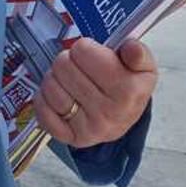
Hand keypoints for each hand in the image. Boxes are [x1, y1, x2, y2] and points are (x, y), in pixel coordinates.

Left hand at [33, 38, 155, 148]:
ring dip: (55, 78)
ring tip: (68, 81)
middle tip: (79, 68)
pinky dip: (44, 99)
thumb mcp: (143, 66)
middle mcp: (110, 113)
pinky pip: (42, 110)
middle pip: (63, 65)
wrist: (124, 117)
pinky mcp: (72, 138)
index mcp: (129, 91)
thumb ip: (139, 53)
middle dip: (69, 61)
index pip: (83, 51)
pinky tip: (59, 96)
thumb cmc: (129, 86)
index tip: (93, 55)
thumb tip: (131, 48)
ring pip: (50, 86)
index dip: (85, 48)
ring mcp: (90, 128)